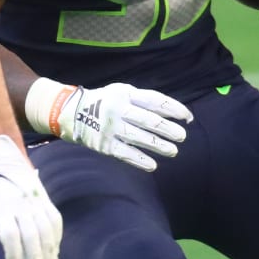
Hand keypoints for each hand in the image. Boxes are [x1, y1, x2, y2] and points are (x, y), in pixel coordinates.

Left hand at [0, 135, 62, 258]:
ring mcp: (35, 198)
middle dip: (36, 258)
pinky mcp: (44, 196)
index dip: (13, 254)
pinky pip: (55, 218)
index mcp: (1, 203)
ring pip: (47, 228)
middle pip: (32, 234)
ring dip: (51, 250)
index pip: (10, 234)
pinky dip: (57, 235)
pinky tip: (55, 249)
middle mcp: (21, 201)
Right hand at [25, 78, 191, 170]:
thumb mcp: (122, 93)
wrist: (71, 113)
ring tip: (173, 151)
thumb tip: (174, 113)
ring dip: (159, 146)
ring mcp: (110, 127)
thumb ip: (144, 101)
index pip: (154, 101)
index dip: (173, 108)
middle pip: (149, 120)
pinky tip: (153, 165)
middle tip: (182, 136)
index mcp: (125, 94)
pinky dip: (140, 160)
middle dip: (168, 129)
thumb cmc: (106, 102)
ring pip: (140, 138)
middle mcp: (118, 109)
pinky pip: (125, 154)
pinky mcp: (104, 144)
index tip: (187, 117)